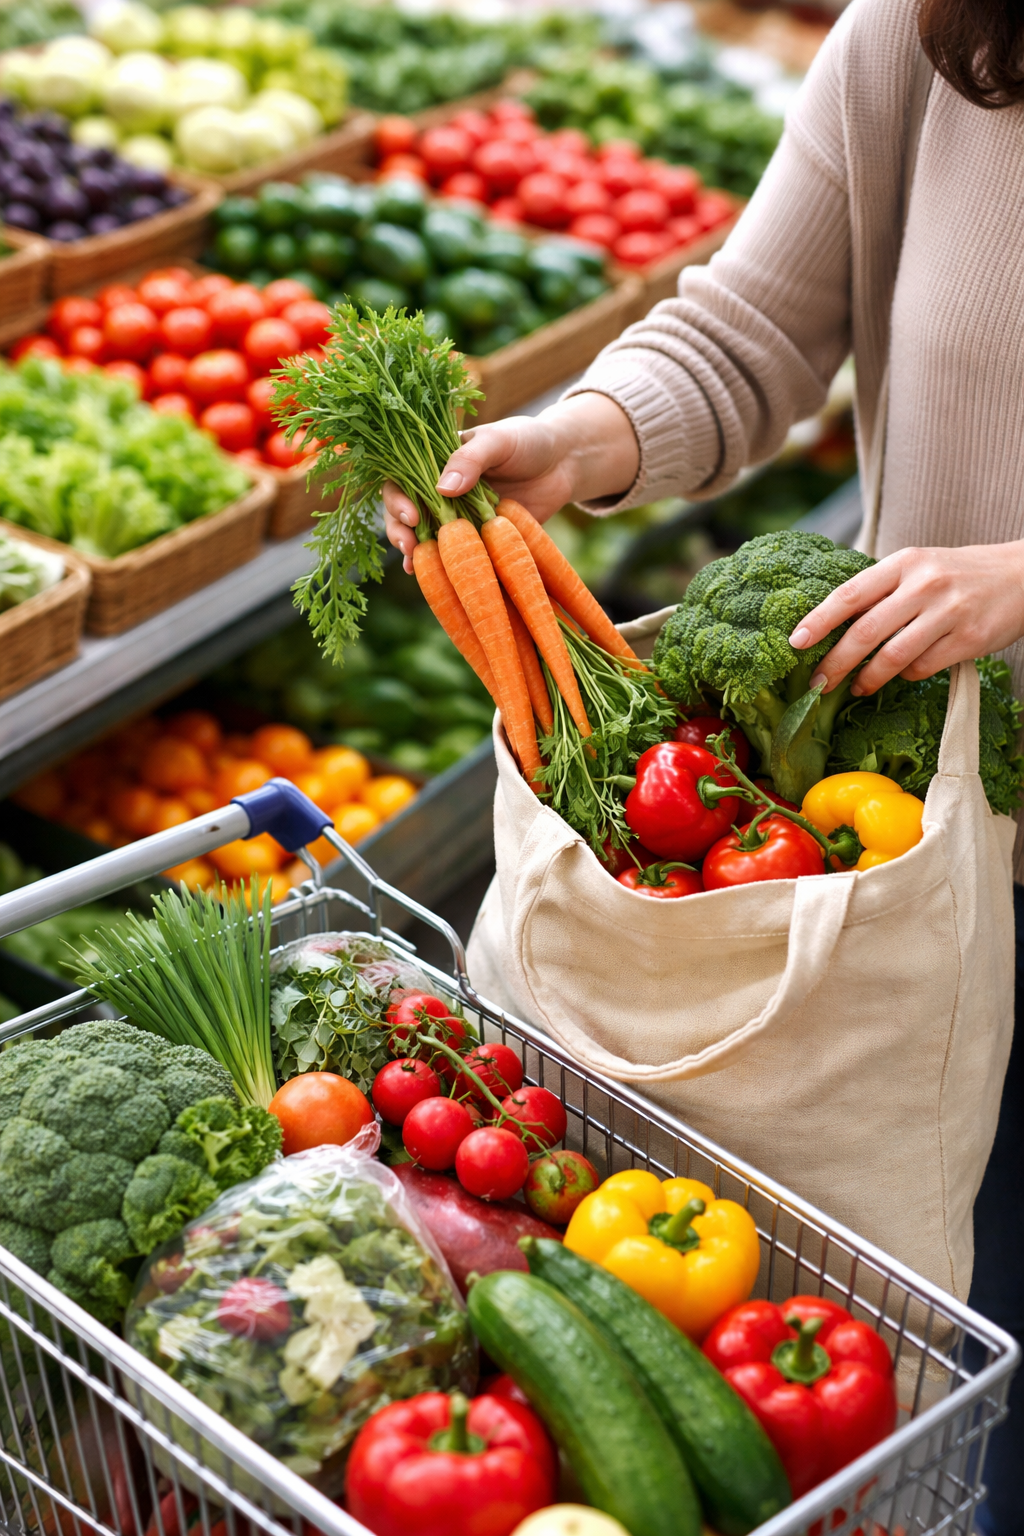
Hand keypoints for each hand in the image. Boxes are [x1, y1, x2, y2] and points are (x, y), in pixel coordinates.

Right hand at [383, 393, 637, 571]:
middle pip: (403, 512)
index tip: (412, 514)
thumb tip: (441, 488)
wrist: (564, 464)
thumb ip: (470, 460)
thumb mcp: (498, 441)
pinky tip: (433, 579)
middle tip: (408, 545)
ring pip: (424, 538)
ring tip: (415, 567)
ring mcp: (457, 517)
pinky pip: (455, 555)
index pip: (400, 479)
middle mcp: (440, 491)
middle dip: (400, 531)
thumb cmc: (528, 441)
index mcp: (436, 461)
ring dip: (415, 554)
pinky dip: (443, 568)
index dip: (397, 498)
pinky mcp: (478, 539)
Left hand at [789, 542, 1023, 694]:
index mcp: (904, 563)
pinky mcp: (969, 639)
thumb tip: (830, 625)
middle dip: (835, 663)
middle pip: (865, 632)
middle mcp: (924, 585)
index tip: (796, 643)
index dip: (818, 621)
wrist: (1023, 575)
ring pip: (893, 657)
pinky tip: (901, 675)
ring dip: (868, 678)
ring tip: (856, 687)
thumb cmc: (958, 574)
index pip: (850, 594)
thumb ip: (881, 589)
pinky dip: (906, 676)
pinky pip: (923, 667)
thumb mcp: (918, 567)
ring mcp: (949, 612)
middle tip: (817, 683)